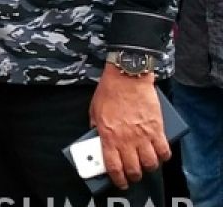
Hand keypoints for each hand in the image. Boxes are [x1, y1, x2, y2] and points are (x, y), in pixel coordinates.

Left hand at [90, 67, 168, 189]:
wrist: (127, 77)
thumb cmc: (109, 92)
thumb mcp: (95, 111)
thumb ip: (97, 128)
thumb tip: (99, 141)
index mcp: (108, 136)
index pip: (113, 167)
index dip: (118, 179)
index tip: (120, 182)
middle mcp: (126, 139)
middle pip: (133, 169)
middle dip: (134, 177)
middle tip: (133, 176)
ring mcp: (143, 135)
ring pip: (150, 163)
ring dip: (149, 168)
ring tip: (146, 165)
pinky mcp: (157, 129)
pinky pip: (164, 150)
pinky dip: (163, 156)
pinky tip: (160, 155)